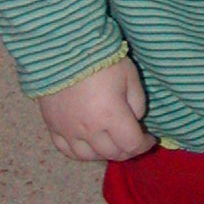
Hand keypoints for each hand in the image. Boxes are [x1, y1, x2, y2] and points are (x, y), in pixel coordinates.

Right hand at [38, 58, 154, 162]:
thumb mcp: (129, 75)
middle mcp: (89, 129)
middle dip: (127, 149)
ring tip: (111, 141)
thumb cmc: (100, 57)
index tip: (150, 137)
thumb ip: (137, 102)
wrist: (63, 46)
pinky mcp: (53, 126)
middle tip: (132, 137)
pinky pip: (67, 150)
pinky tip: (87, 144)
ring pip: (89, 156)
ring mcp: (68, 130)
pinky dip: (80, 152)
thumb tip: (135, 120)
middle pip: (112, 153)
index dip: (144, 144)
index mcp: (111, 115)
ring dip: (104, 153)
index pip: (132, 144)